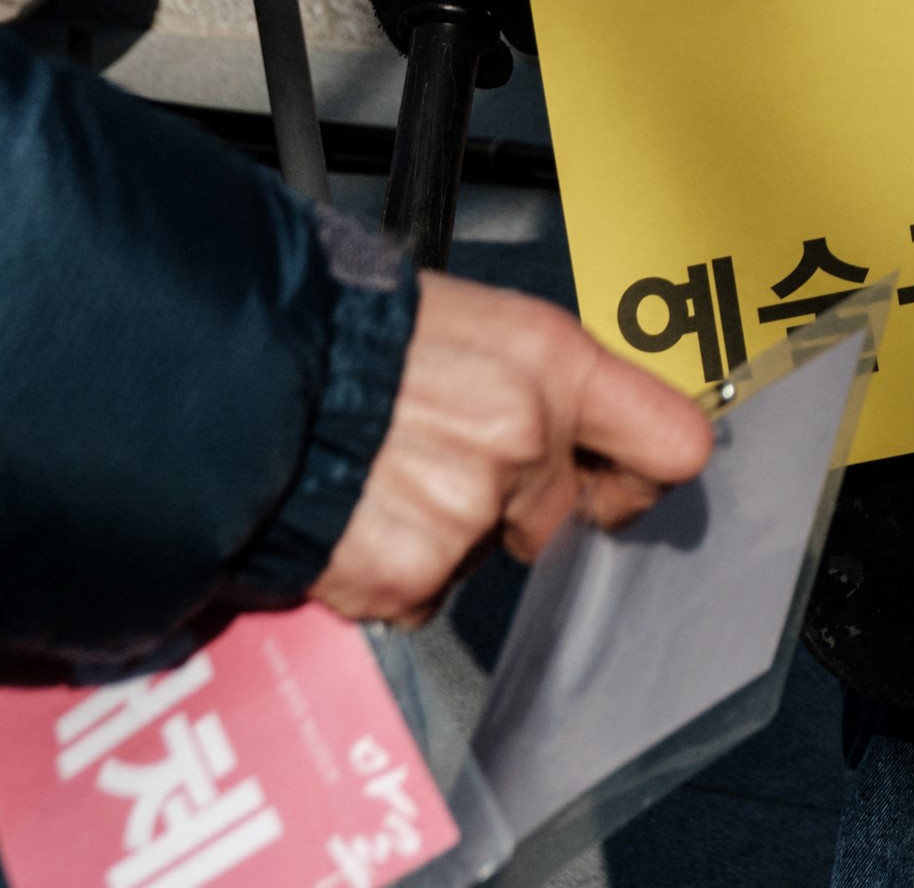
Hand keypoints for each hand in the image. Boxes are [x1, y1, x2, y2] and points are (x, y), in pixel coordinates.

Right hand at [309, 272, 711, 623]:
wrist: (240, 366)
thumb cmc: (344, 328)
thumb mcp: (467, 320)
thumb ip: (532, 382)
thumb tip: (567, 428)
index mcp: (550, 363)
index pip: (673, 445)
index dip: (639, 477)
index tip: (615, 484)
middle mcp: (526, 439)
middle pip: (556, 514)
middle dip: (505, 504)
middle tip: (432, 460)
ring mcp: (471, 513)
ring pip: (481, 551)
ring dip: (436, 531)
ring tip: (375, 474)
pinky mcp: (413, 575)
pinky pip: (420, 593)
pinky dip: (386, 569)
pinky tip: (351, 514)